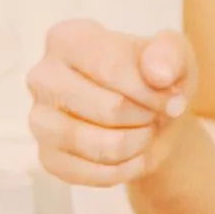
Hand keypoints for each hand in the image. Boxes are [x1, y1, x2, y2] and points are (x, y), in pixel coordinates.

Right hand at [27, 18, 194, 188]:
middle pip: (109, 108)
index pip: (111, 67)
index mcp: (67, 38)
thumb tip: (158, 73)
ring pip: (101, 146)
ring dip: (138, 143)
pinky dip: (126, 169)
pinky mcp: (47, 158)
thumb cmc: (154, 76)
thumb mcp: (174, 54)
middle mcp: (43, 77)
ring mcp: (40, 120)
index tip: (173, 97)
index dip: (151, 90)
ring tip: (145, 132)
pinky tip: (133, 154)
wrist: (150, 116)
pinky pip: (95, 174)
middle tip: (155, 114)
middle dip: (146, 116)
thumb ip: (170, 53)